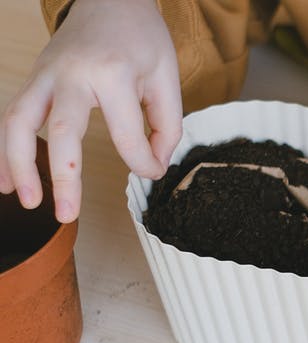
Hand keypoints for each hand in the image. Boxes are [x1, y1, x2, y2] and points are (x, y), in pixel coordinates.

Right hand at [0, 0, 180, 221]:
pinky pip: (12, 116)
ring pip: (18, 122)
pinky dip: (6, 149)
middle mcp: (71, 74)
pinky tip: (6, 180)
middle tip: (65, 215)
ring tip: (26, 201)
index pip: (125, 135)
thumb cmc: (140, 38)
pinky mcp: (33, 79)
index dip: (143, 162)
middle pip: (59, 131)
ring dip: (18, 165)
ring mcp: (45, 75)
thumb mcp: (166, 77)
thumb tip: (153, 165)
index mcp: (112, 74)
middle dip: (63, 176)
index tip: (153, 171)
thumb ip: (166, 124)